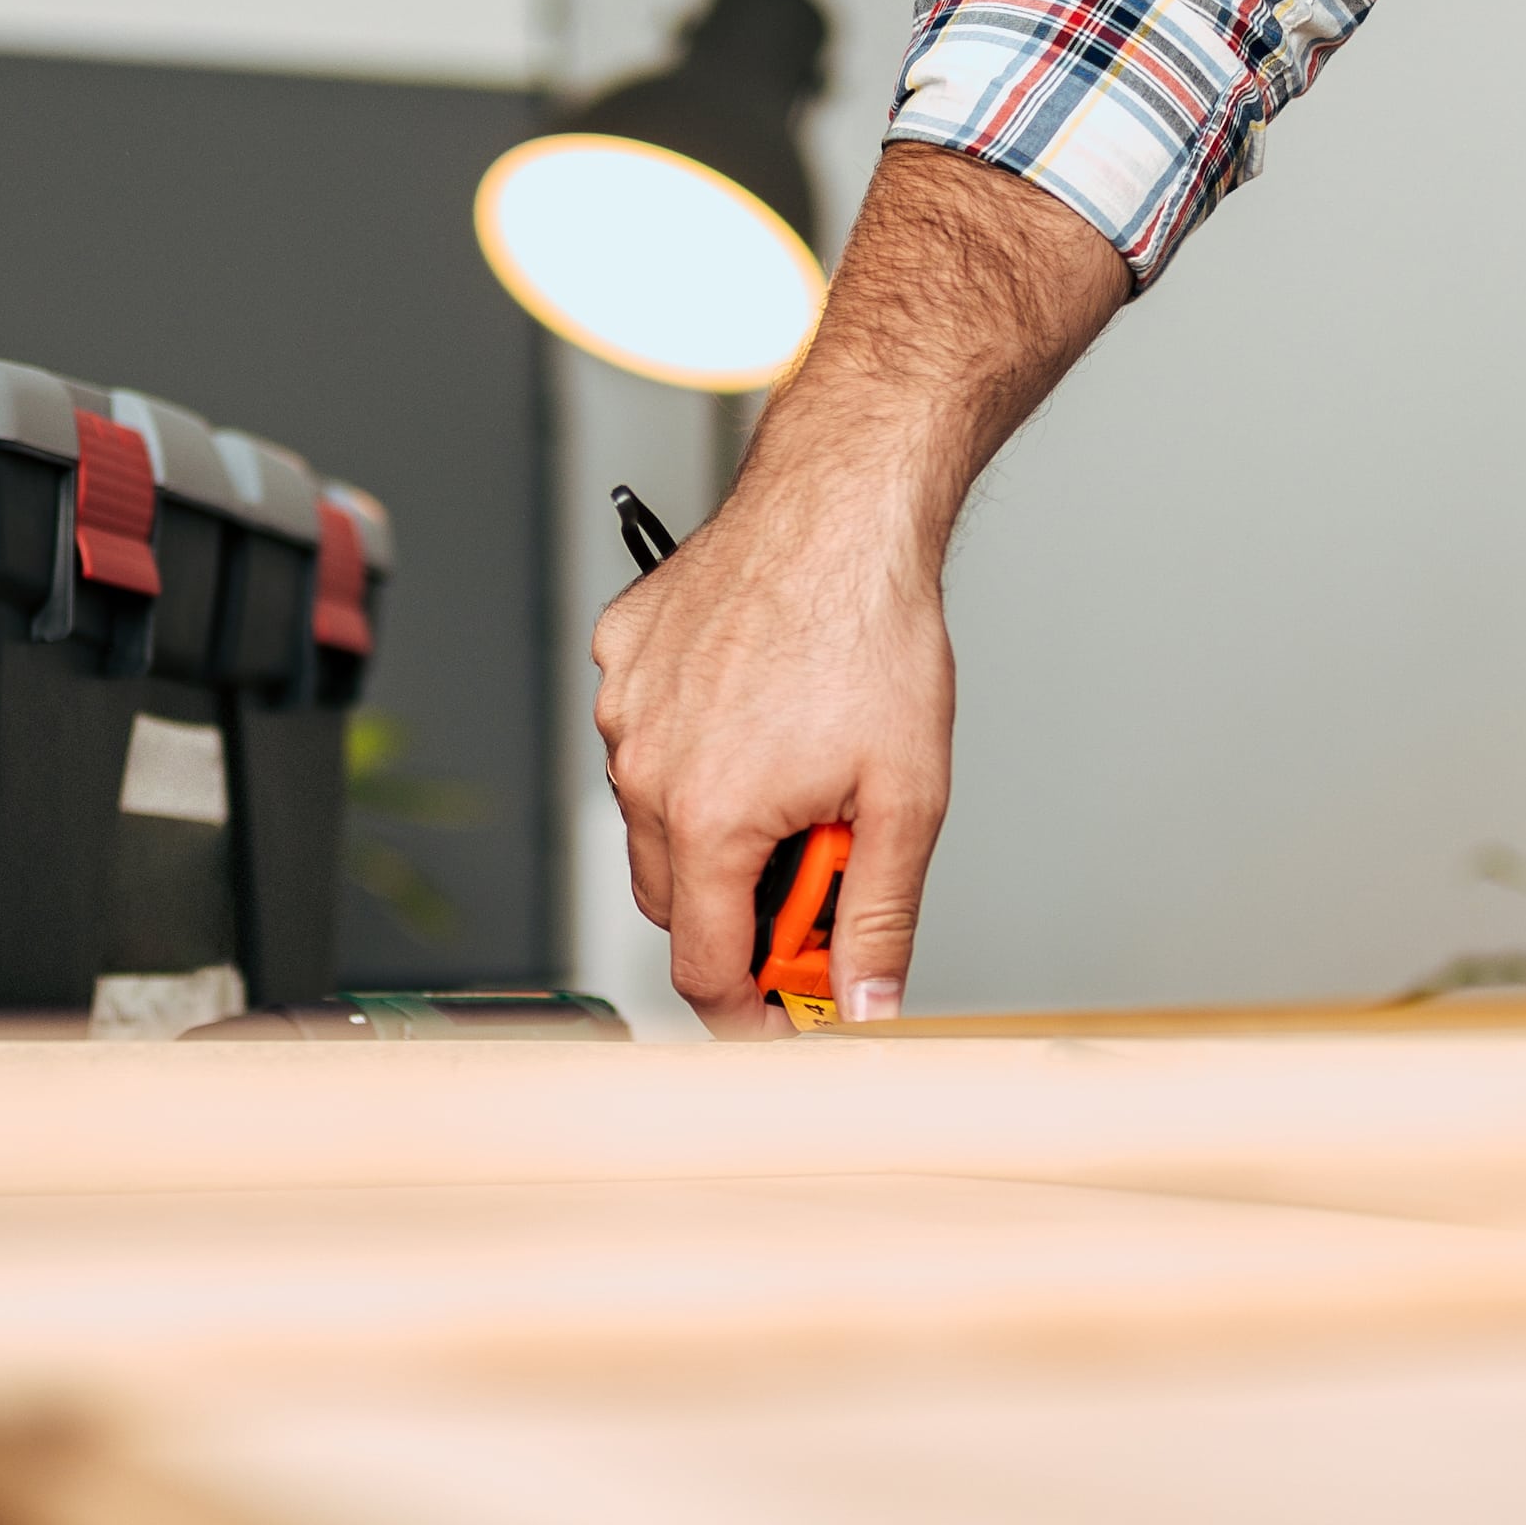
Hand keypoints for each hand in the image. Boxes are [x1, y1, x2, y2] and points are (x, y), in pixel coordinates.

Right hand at [586, 142, 1127, 1032]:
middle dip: (744, 911)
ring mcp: (622, 711)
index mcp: (707, 820)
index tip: (788, 1021)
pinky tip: (761, 712)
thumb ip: (880, 917)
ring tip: (801, 776)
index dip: (752, 1013)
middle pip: (675, 902)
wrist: (841, 503)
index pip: (703, 969)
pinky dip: (696, 750)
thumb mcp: (906, 798)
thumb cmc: (874, 630)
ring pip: (655, 820)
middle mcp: (643, 770)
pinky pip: (643, 738)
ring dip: (717, 828)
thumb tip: (870, 1004)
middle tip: (823, 876)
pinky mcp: (619, 659)